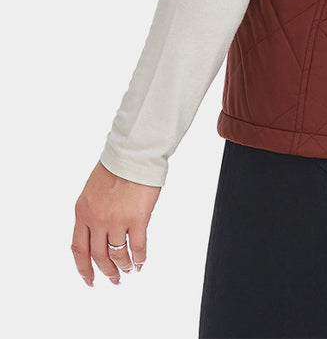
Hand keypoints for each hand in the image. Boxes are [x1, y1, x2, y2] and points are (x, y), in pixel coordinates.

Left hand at [72, 160, 161, 285]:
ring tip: (128, 271)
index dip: (83, 269)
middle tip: (113, 280)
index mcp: (82, 212)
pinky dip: (139, 258)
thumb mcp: (92, 192)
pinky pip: (137, 246)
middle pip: (98, 256)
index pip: (78, 249)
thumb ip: (91, 213)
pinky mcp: (137, 218)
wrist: (133, 153)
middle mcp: (97, 219)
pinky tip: (140, 262)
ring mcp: (117, 220)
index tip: (89, 280)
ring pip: (118, 255)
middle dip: (106, 272)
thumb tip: (98, 235)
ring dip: (123, 267)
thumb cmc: (116, 168)